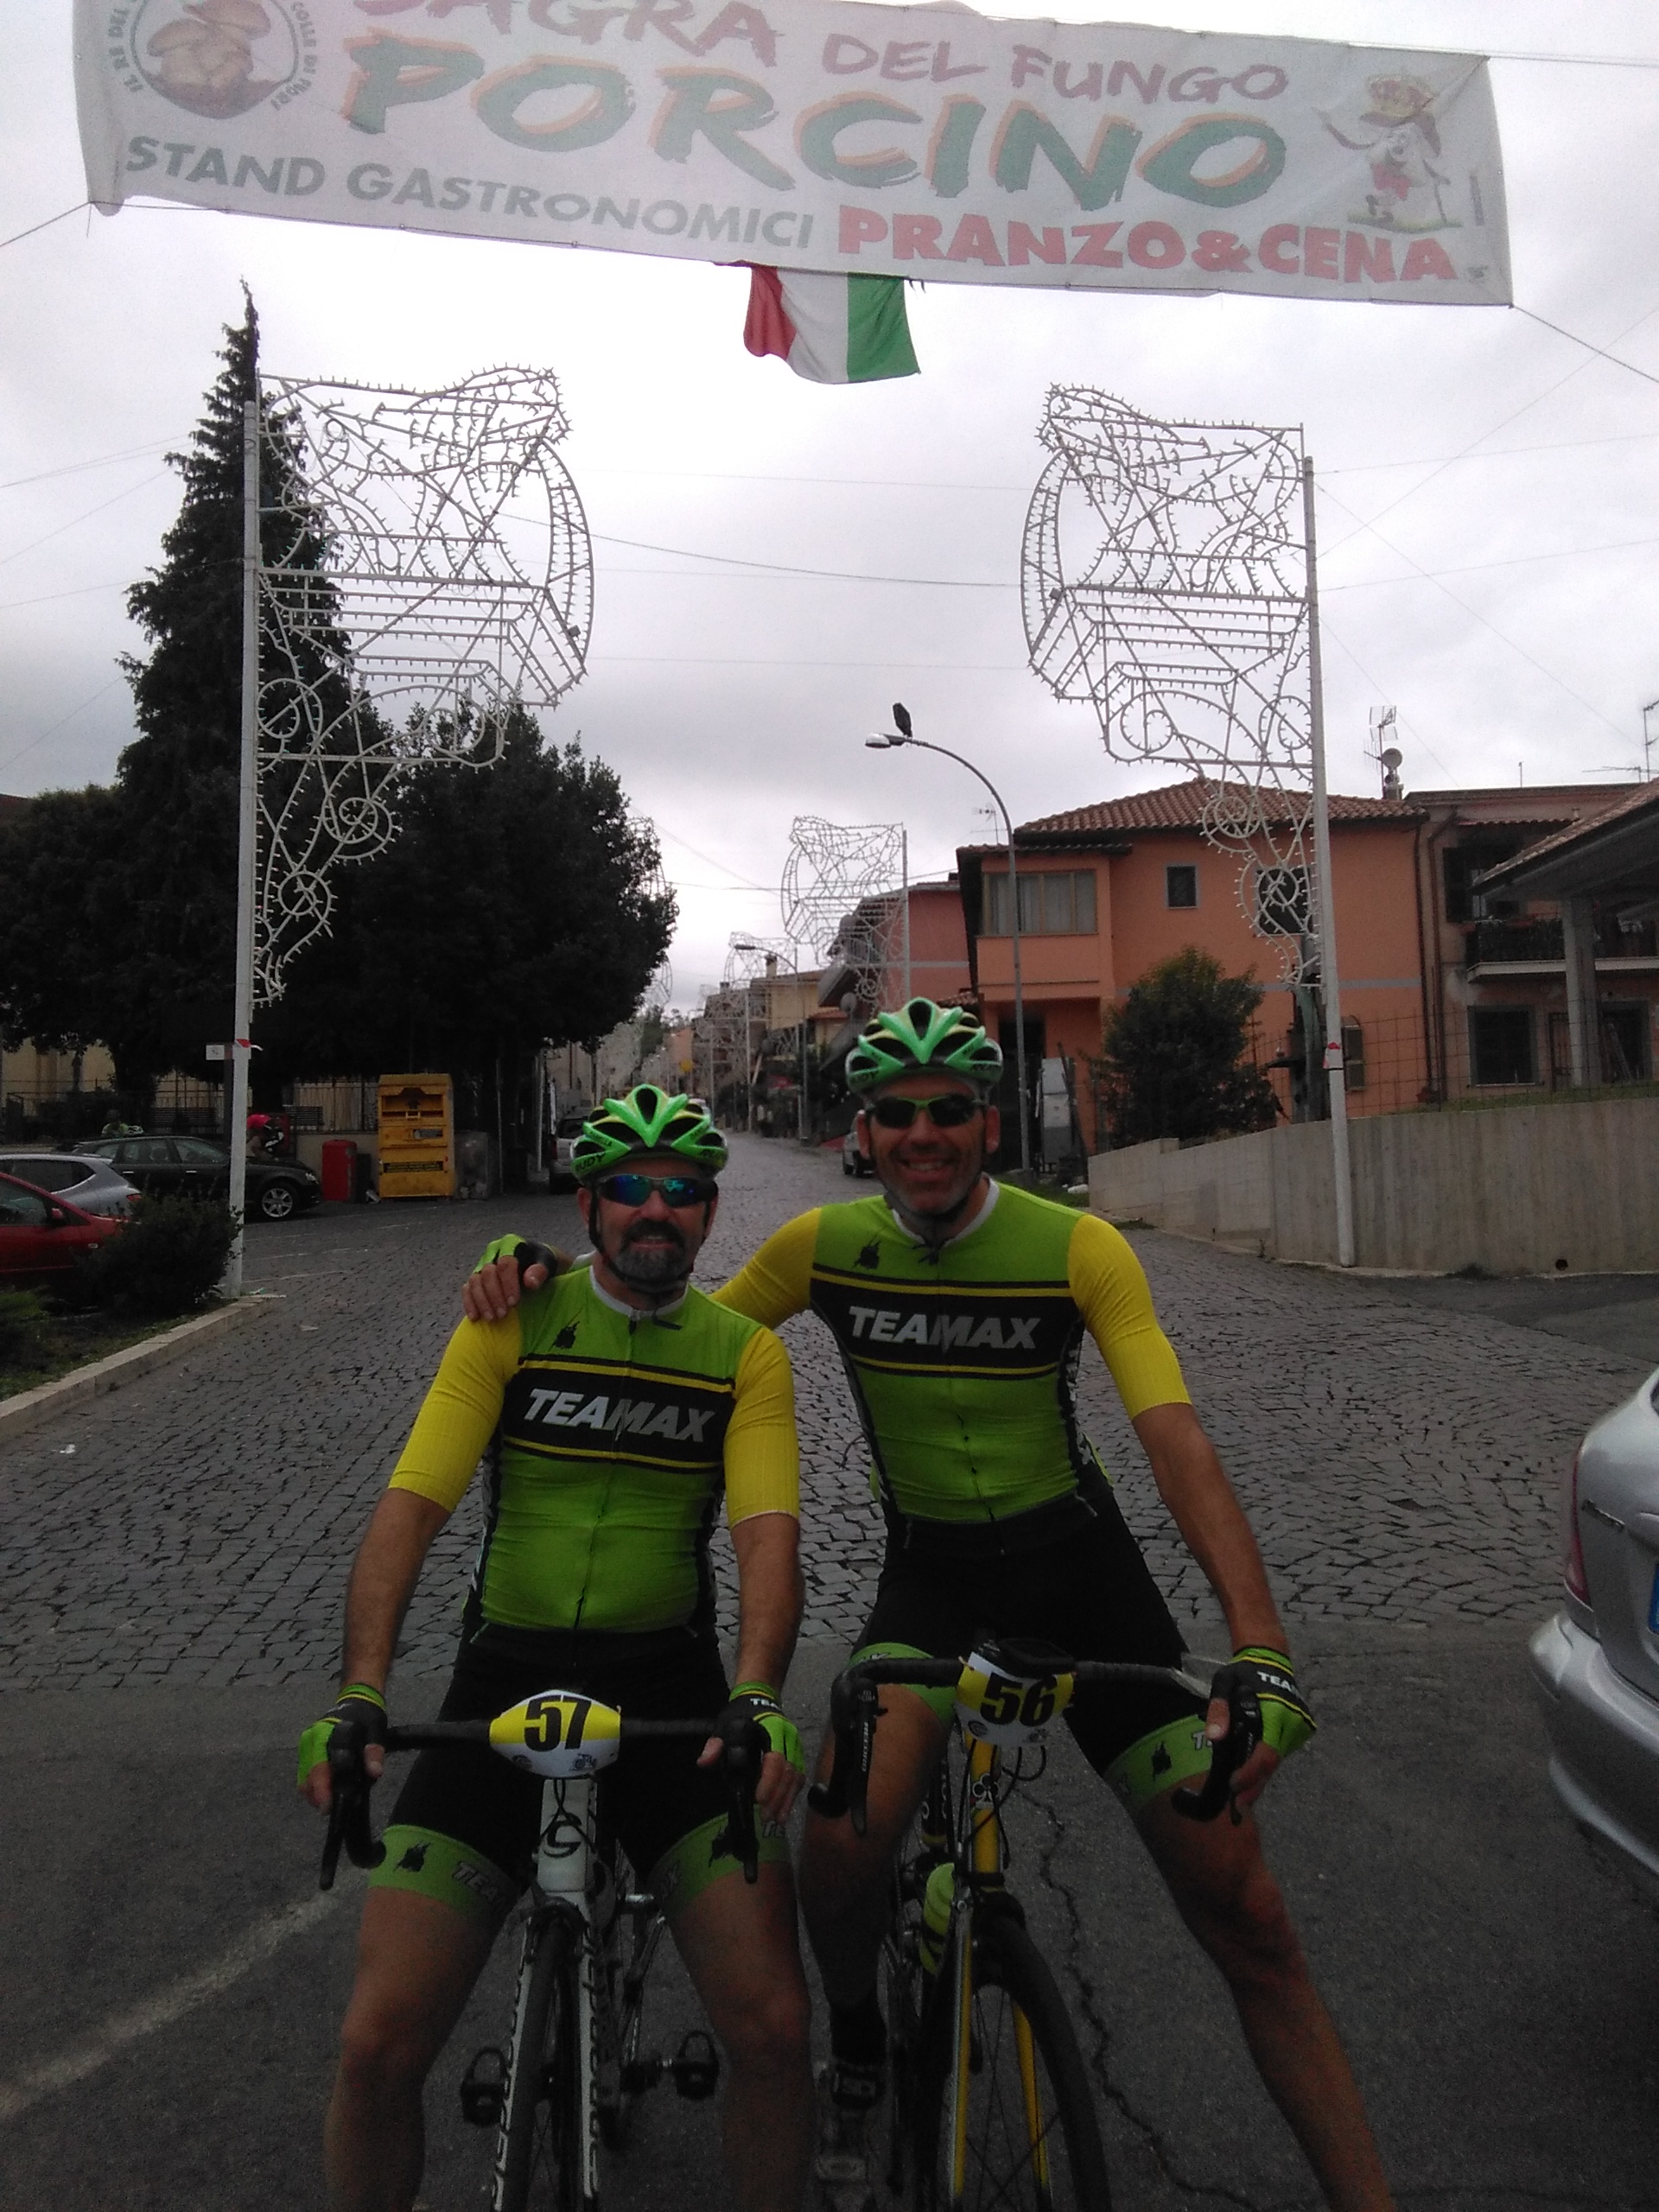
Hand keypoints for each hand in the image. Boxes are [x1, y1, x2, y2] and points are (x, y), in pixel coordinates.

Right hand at [297, 1686, 386, 1809]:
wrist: (355, 1699)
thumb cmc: (366, 1716)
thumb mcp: (376, 1730)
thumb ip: (375, 1751)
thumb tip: (374, 1773)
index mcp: (325, 1733)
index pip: (320, 1766)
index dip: (322, 1789)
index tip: (328, 1808)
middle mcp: (310, 1740)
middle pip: (307, 1777)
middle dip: (319, 1796)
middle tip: (335, 1808)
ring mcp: (305, 1746)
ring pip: (303, 1780)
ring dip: (316, 1794)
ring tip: (335, 1799)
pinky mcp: (304, 1752)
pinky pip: (304, 1776)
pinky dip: (314, 1787)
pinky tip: (329, 1790)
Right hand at [463, 1238, 556, 1322]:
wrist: (537, 1266)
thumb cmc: (543, 1264)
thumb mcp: (547, 1264)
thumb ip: (540, 1271)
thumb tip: (529, 1282)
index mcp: (510, 1244)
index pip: (505, 1263)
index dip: (508, 1283)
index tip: (514, 1302)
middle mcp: (493, 1252)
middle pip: (488, 1273)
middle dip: (494, 1295)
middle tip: (503, 1314)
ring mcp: (482, 1265)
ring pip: (475, 1281)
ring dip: (482, 1301)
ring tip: (492, 1318)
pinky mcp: (476, 1278)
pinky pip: (467, 1289)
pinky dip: (470, 1303)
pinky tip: (475, 1317)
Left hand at [699, 1684, 805, 1824]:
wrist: (761, 1697)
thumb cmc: (741, 1714)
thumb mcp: (724, 1725)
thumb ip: (715, 1744)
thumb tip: (704, 1762)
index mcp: (772, 1729)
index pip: (775, 1758)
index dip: (769, 1781)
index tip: (759, 1800)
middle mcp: (788, 1738)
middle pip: (789, 1771)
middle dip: (778, 1797)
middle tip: (765, 1817)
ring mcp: (796, 1745)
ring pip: (797, 1776)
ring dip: (787, 1799)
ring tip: (776, 1819)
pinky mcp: (798, 1753)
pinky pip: (799, 1776)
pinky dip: (793, 1795)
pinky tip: (784, 1810)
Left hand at [1204, 1646, 1313, 1813]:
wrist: (1272, 1659)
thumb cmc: (1245, 1671)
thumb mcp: (1224, 1681)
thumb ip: (1219, 1708)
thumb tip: (1214, 1737)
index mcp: (1277, 1712)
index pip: (1266, 1752)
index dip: (1251, 1773)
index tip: (1234, 1787)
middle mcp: (1293, 1723)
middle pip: (1272, 1763)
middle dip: (1254, 1784)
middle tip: (1236, 1805)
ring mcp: (1300, 1728)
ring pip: (1277, 1759)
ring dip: (1260, 1773)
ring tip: (1241, 1788)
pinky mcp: (1301, 1731)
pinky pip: (1280, 1751)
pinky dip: (1266, 1760)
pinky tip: (1252, 1767)